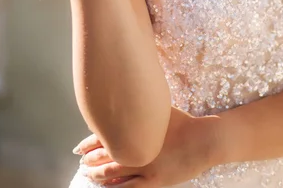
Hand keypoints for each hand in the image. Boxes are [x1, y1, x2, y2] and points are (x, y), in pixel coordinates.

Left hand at [74, 107, 219, 186]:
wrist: (202, 138)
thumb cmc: (183, 122)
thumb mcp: (159, 110)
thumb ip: (141, 110)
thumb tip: (125, 101)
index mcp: (136, 129)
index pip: (105, 137)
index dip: (90, 143)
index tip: (80, 147)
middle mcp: (137, 148)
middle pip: (106, 155)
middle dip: (90, 160)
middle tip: (82, 161)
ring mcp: (145, 166)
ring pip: (113, 174)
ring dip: (98, 175)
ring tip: (88, 175)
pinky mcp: (154, 181)